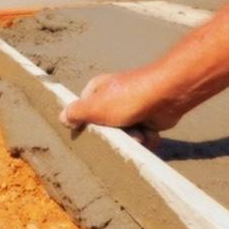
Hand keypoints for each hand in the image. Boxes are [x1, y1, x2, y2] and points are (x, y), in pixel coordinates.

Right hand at [59, 69, 183, 149]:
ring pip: (124, 135)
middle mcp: (114, 98)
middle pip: (105, 128)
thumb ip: (76, 112)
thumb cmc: (127, 99)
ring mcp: (132, 109)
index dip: (85, 124)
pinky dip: (146, 138)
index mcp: (98, 89)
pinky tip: (149, 133)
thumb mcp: (95, 106)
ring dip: (132, 139)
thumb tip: (61, 117)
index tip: (89, 133)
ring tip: (138, 133)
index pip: (82, 110)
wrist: (166, 96)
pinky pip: (141, 138)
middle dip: (113, 135)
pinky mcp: (148, 120)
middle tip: (119, 134)